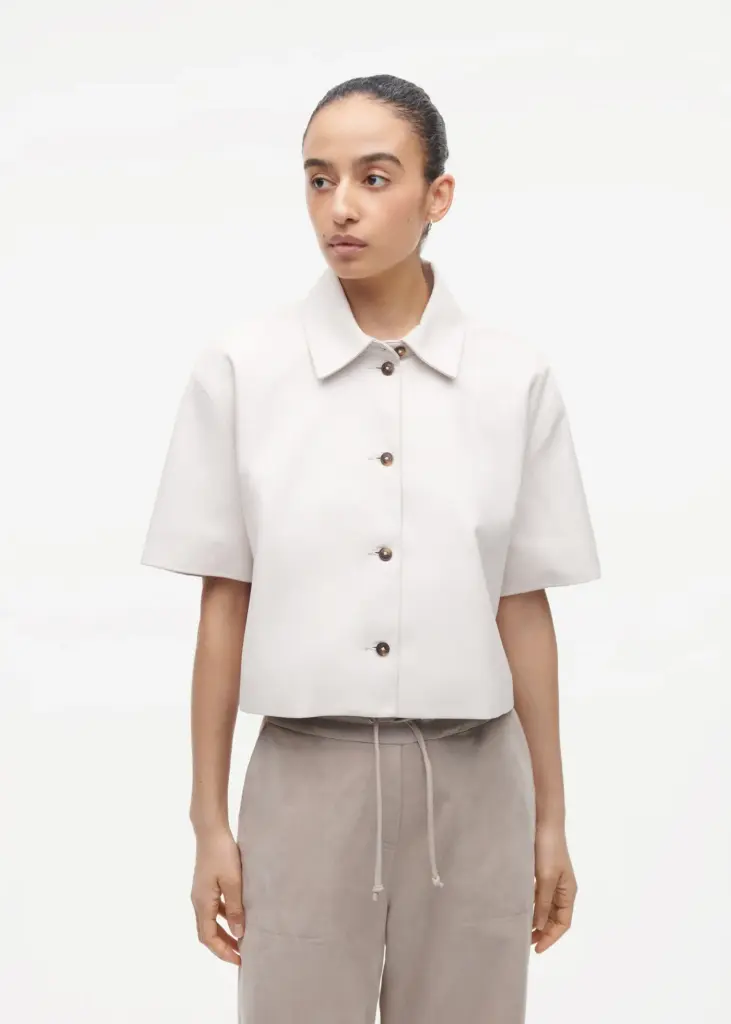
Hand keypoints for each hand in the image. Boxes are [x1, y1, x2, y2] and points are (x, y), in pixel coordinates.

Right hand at [190, 826, 245, 964]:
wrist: (211, 830)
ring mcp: (201, 893)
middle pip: (207, 932)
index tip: (239, 960)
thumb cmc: (222, 854)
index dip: (222, 952)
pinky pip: (214, 908)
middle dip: (223, 946)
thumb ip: (235, 908)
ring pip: (210, 921)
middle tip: (241, 955)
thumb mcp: (233, 882)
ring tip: (241, 940)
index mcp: (202, 903)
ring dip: (224, 932)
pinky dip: (224, 918)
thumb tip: (238, 934)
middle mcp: (198, 901)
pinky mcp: (206, 884)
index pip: (208, 937)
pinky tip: (236, 916)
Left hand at [531, 821, 576, 952]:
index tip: (537, 949)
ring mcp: (552, 880)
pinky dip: (531, 906)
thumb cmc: (548, 849)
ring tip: (523, 931)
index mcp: (568, 892)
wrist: (543, 822)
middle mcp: (562, 888)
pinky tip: (521, 910)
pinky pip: (539, 896)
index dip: (552, 937)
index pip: (563, 923)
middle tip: (527, 943)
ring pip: (546, 908)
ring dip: (537, 920)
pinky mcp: (542, 873)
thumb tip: (540, 927)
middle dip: (544, 932)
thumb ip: (542, 903)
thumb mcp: (546, 878)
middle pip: (555, 918)